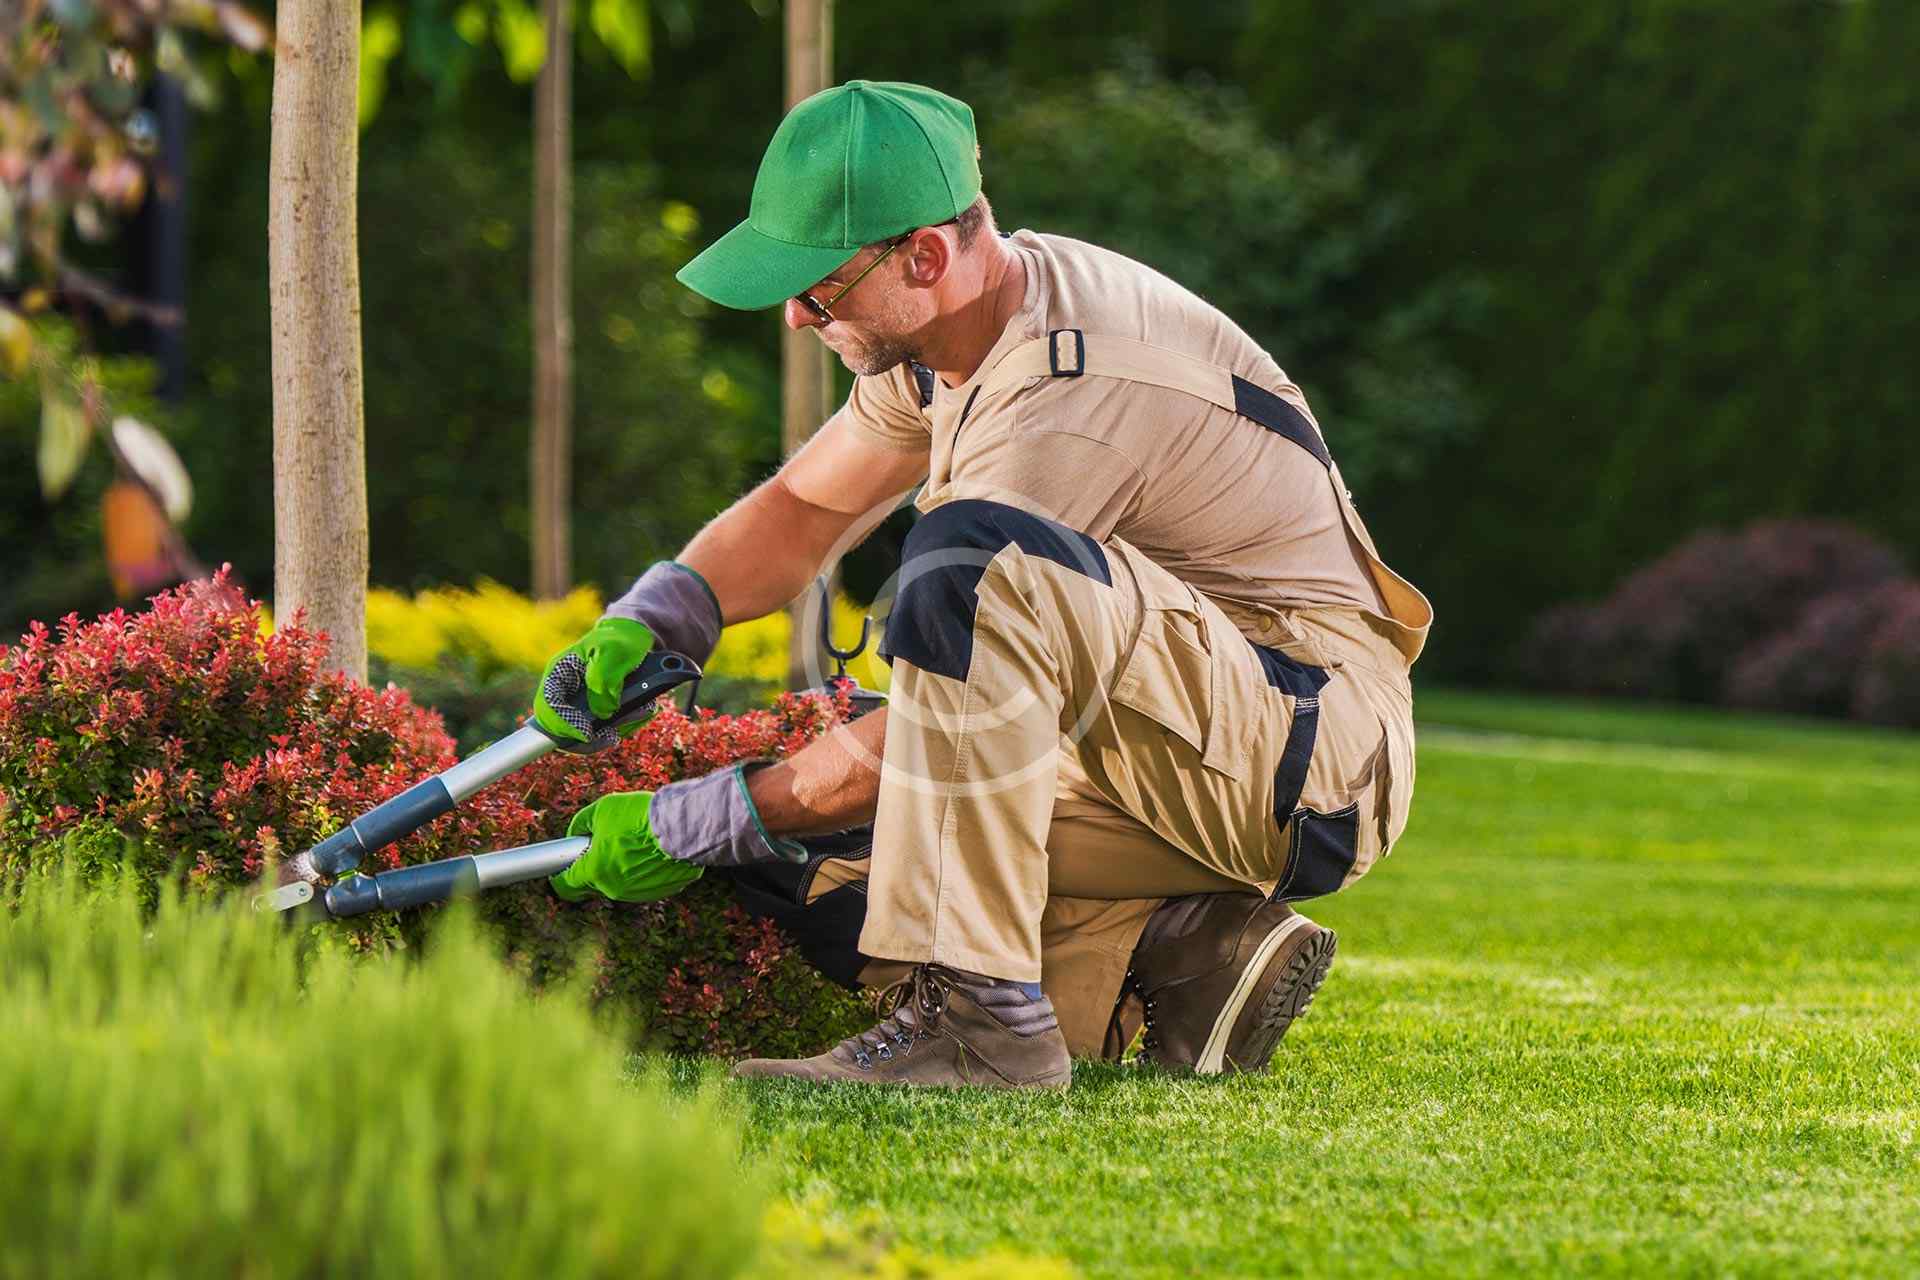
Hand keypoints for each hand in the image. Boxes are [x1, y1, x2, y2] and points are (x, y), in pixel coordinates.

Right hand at [534, 617, 654, 743]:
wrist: (636, 640)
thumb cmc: (621, 640)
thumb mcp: (613, 652)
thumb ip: (603, 681)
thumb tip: (602, 713)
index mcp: (559, 673)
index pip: (548, 706)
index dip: (563, 724)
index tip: (587, 733)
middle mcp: (566, 692)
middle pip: (562, 729)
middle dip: (589, 738)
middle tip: (612, 736)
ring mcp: (581, 705)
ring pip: (586, 735)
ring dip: (613, 730)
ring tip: (640, 712)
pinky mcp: (598, 713)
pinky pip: (605, 731)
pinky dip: (624, 726)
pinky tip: (642, 710)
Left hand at [550, 791, 703, 902]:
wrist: (683, 825)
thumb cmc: (640, 816)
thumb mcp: (603, 809)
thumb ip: (582, 823)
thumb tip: (575, 834)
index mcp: (595, 871)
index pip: (566, 886)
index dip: (560, 878)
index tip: (560, 871)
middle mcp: (614, 888)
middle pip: (595, 883)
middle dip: (596, 866)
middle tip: (607, 844)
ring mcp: (639, 892)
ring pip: (622, 882)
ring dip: (622, 867)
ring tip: (636, 841)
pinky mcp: (663, 890)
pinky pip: (647, 881)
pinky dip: (646, 869)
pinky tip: (654, 849)